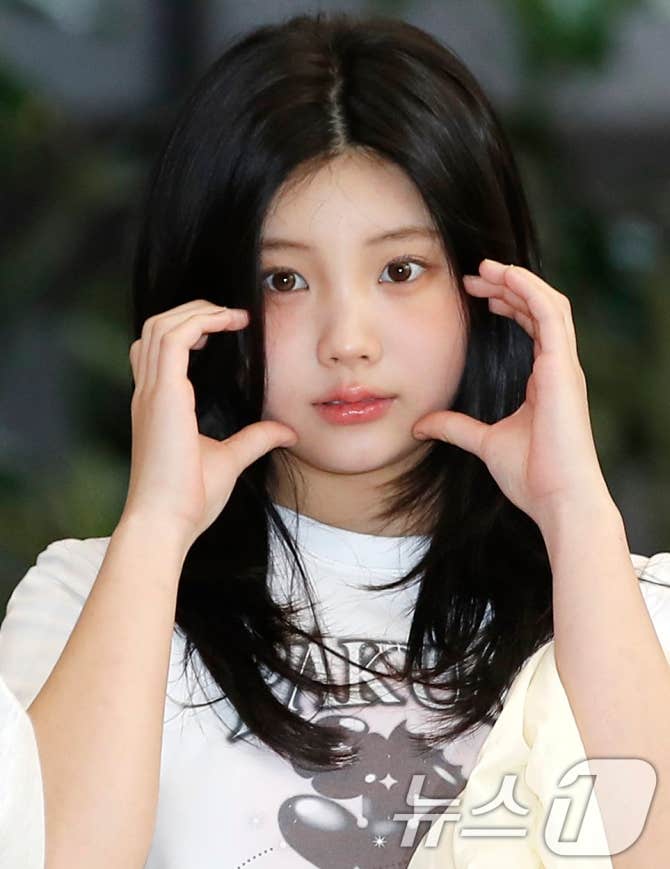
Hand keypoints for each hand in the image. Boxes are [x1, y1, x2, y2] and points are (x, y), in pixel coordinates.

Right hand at [125, 300, 297, 550]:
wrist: (166, 522)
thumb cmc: (188, 499)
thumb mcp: (230, 460)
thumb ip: (255, 439)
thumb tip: (286, 431)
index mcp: (157, 405)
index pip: (158, 349)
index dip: (188, 329)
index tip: (224, 329)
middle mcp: (149, 394)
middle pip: (155, 328)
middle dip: (191, 311)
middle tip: (229, 315)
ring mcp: (152, 393)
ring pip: (160, 326)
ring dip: (195, 312)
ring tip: (230, 316)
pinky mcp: (163, 396)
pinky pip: (173, 339)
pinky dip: (198, 322)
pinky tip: (227, 324)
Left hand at [412, 259, 610, 528]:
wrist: (558, 501)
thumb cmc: (533, 477)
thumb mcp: (483, 443)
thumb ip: (455, 428)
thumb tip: (421, 425)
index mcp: (546, 380)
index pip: (532, 326)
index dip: (508, 303)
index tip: (477, 295)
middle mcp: (559, 368)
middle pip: (538, 308)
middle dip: (508, 286)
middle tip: (473, 277)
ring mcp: (564, 367)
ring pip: (548, 304)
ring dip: (517, 281)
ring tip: (486, 269)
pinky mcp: (563, 369)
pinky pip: (550, 315)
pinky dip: (529, 290)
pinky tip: (505, 277)